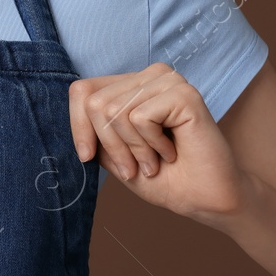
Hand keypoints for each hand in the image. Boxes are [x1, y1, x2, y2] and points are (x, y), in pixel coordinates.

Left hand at [68, 62, 251, 220]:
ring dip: (132, 149)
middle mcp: (150, 76)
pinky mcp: (183, 93)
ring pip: (114, 111)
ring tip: (156, 160)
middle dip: (110, 146)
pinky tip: (172, 152)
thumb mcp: (114, 154)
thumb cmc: (165, 178)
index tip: (88, 157)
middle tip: (136, 166)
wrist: (205, 200)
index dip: (78, 126)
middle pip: (95, 103)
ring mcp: (168, 81)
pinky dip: (150, 145)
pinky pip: (139, 118)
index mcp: (132, 86)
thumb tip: (70, 110)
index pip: (82, 91)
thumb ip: (93, 129)